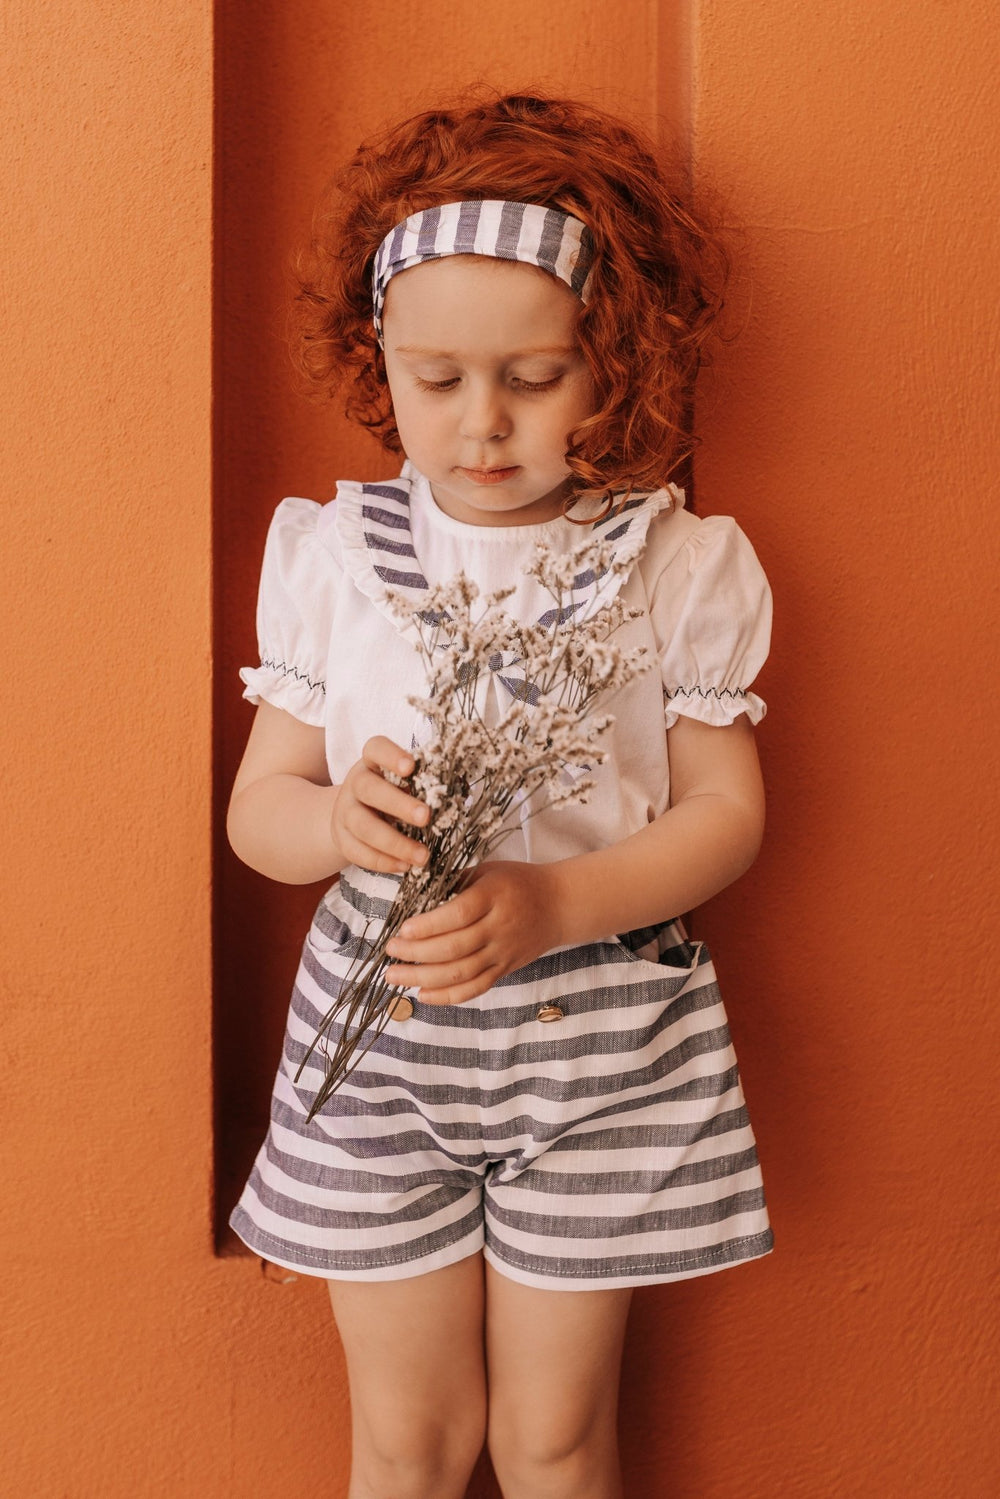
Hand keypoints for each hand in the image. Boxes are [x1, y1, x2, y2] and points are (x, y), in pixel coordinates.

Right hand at [330, 737, 430, 874]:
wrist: (354, 815)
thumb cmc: (393, 793)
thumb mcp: (405, 782)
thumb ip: (425, 783)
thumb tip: (459, 794)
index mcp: (373, 762)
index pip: (375, 749)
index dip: (391, 756)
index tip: (411, 767)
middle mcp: (355, 783)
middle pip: (369, 789)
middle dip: (398, 804)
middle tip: (426, 816)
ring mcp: (345, 811)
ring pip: (363, 826)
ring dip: (395, 843)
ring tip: (423, 856)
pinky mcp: (341, 838)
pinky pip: (358, 852)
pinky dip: (383, 862)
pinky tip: (405, 866)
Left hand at [384, 860, 564, 1004]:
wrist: (559, 904)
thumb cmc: (517, 882)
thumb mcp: (487, 871)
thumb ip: (454, 883)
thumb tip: (412, 897)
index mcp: (494, 896)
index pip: (458, 915)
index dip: (429, 925)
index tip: (403, 928)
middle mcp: (499, 927)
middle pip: (455, 948)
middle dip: (416, 953)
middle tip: (390, 951)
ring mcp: (503, 952)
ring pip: (461, 973)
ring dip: (423, 978)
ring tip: (394, 975)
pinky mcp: (505, 969)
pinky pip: (475, 988)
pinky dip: (448, 996)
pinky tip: (423, 995)